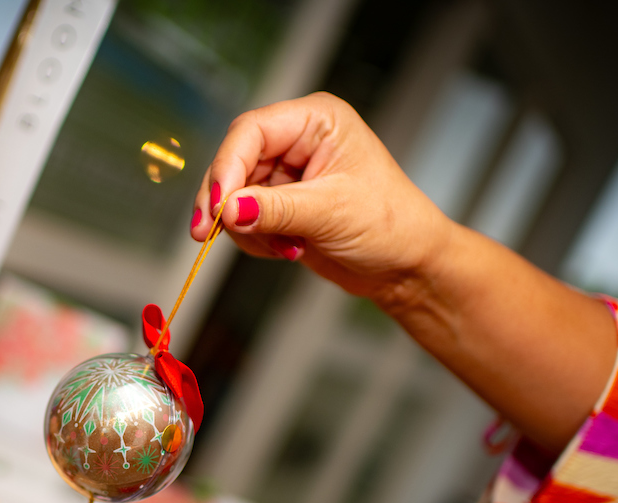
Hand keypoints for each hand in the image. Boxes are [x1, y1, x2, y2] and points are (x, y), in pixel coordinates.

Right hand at [192, 92, 453, 305]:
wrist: (406, 266)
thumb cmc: (391, 225)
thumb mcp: (330, 213)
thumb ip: (274, 209)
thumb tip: (227, 209)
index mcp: (316, 121)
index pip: (250, 132)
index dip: (226, 167)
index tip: (216, 207)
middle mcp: (297, 140)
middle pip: (233, 164)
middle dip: (228, 204)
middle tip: (210, 234)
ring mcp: (285, 174)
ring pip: (233, 197)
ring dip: (248, 229)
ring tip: (288, 246)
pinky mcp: (279, 205)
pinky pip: (242, 220)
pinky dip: (256, 241)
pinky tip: (290, 249)